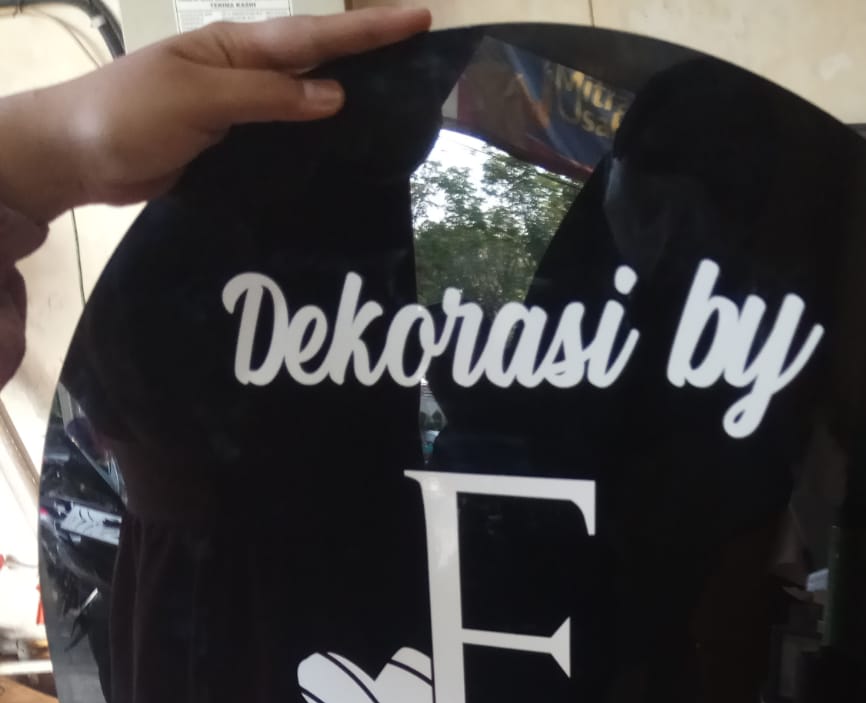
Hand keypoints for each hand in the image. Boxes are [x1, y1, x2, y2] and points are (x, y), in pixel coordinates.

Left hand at [0, 7, 430, 223]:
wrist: (77, 156)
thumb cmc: (129, 115)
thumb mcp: (199, 100)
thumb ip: (266, 97)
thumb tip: (334, 95)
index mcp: (236, 49)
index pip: (314, 37)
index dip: (367, 29)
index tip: (419, 17)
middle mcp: (244, 74)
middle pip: (318, 61)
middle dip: (369, 53)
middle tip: (423, 51)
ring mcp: (239, 111)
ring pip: (306, 102)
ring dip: (351, 99)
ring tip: (400, 102)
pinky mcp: (232, 148)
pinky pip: (287, 140)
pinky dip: (318, 142)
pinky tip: (343, 153)